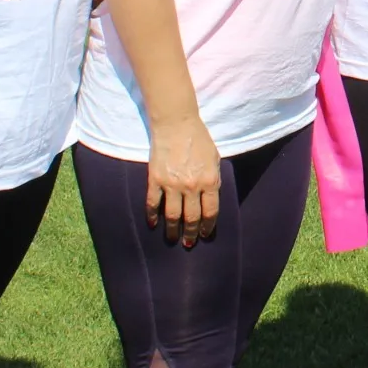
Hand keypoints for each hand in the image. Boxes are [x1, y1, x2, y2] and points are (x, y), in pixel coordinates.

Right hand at [147, 114, 222, 246]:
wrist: (176, 124)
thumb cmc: (199, 139)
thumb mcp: (214, 159)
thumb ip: (214, 179)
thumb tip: (211, 198)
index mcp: (209, 181)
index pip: (210, 212)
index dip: (207, 226)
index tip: (205, 234)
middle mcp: (191, 186)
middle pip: (191, 218)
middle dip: (190, 233)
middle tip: (188, 243)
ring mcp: (172, 184)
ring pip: (172, 215)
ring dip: (172, 230)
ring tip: (172, 239)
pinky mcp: (155, 180)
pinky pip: (153, 203)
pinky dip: (153, 216)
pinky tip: (153, 224)